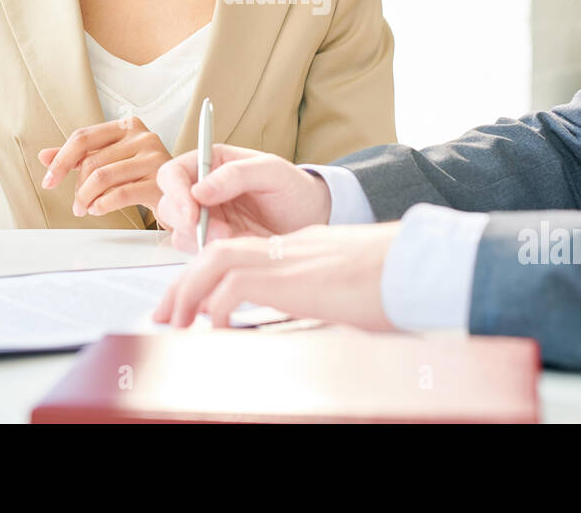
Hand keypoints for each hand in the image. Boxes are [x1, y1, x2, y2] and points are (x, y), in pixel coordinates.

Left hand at [37, 116, 170, 217]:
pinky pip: (119, 194)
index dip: (61, 160)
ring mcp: (153, 157)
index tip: (49, 180)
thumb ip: (80, 156)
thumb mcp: (111, 160)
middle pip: (92, 161)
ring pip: (102, 177)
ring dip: (86, 198)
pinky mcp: (160, 181)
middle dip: (77, 187)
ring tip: (85, 208)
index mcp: (128, 126)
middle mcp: (143, 137)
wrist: (181, 193)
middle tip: (76, 204)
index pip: (83, 137)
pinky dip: (102, 205)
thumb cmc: (144, 175)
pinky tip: (99, 209)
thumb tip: (44, 156)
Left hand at [151, 222, 402, 330]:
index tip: (193, 304)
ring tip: (175, 323)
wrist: (416, 266)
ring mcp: (286, 258)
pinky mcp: (288, 277)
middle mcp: (287, 248)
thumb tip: (324, 314)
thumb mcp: (349, 288)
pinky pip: (233, 288)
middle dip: (183, 282)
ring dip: (188, 291)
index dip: (210, 276)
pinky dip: (217, 308)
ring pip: (215, 261)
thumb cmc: (396, 282)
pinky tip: (215, 332)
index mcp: (299, 249)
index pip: (242, 254)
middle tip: (164, 314)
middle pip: (218, 251)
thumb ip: (325, 294)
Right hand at [153, 144, 332, 252]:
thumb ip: (237, 175)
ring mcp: (206, 219)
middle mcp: (202, 191)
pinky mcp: (214, 244)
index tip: (192, 212)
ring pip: (179, 233)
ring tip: (236, 238)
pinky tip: (238, 247)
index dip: (175, 193)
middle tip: (219, 233)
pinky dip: (212, 254)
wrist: (311, 220)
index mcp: (211, 164)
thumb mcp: (272, 171)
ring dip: (202, 240)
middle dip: (188, 223)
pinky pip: (197, 252)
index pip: (173, 174)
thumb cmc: (294, 188)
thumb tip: (199, 190)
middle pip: (169, 206)